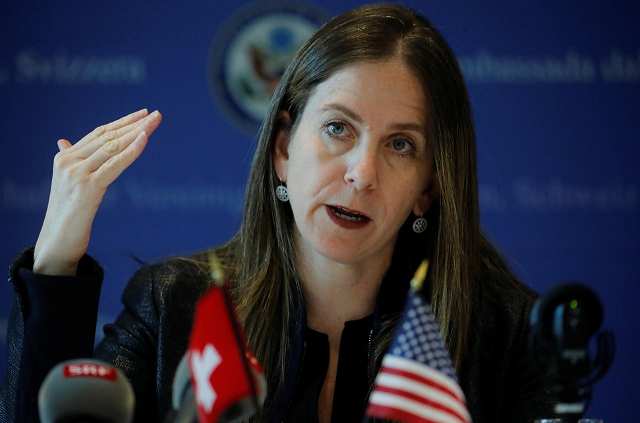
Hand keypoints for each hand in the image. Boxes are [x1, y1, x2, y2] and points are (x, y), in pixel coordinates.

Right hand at [33, 109, 162, 274]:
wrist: (57, 240)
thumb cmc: (68, 213)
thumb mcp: (68, 183)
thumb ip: (71, 160)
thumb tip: (64, 141)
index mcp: (64, 157)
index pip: (99, 133)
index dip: (122, 122)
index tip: (142, 114)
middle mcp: (68, 161)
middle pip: (108, 137)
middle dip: (135, 124)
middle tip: (156, 114)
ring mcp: (77, 173)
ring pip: (113, 147)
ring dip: (138, 132)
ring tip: (155, 122)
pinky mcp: (88, 187)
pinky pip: (115, 165)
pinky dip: (132, 151)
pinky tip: (144, 139)